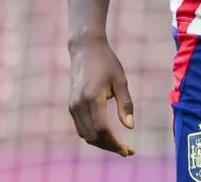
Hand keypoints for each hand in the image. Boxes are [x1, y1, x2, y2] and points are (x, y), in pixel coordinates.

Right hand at [68, 37, 135, 156]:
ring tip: (119, 146)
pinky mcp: (71, 106)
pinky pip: (81, 128)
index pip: (102, 130)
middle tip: (127, 151)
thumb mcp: (121, 81)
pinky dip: (93, 135)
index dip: (114, 143)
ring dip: (101, 143)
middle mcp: (79, 106)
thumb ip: (125, 104)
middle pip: (92, 137)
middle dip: (109, 146)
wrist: (85, 49)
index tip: (127, 150)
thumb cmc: (107, 62)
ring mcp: (72, 107)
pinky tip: (107, 135)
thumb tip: (130, 127)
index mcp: (92, 99)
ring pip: (85, 135)